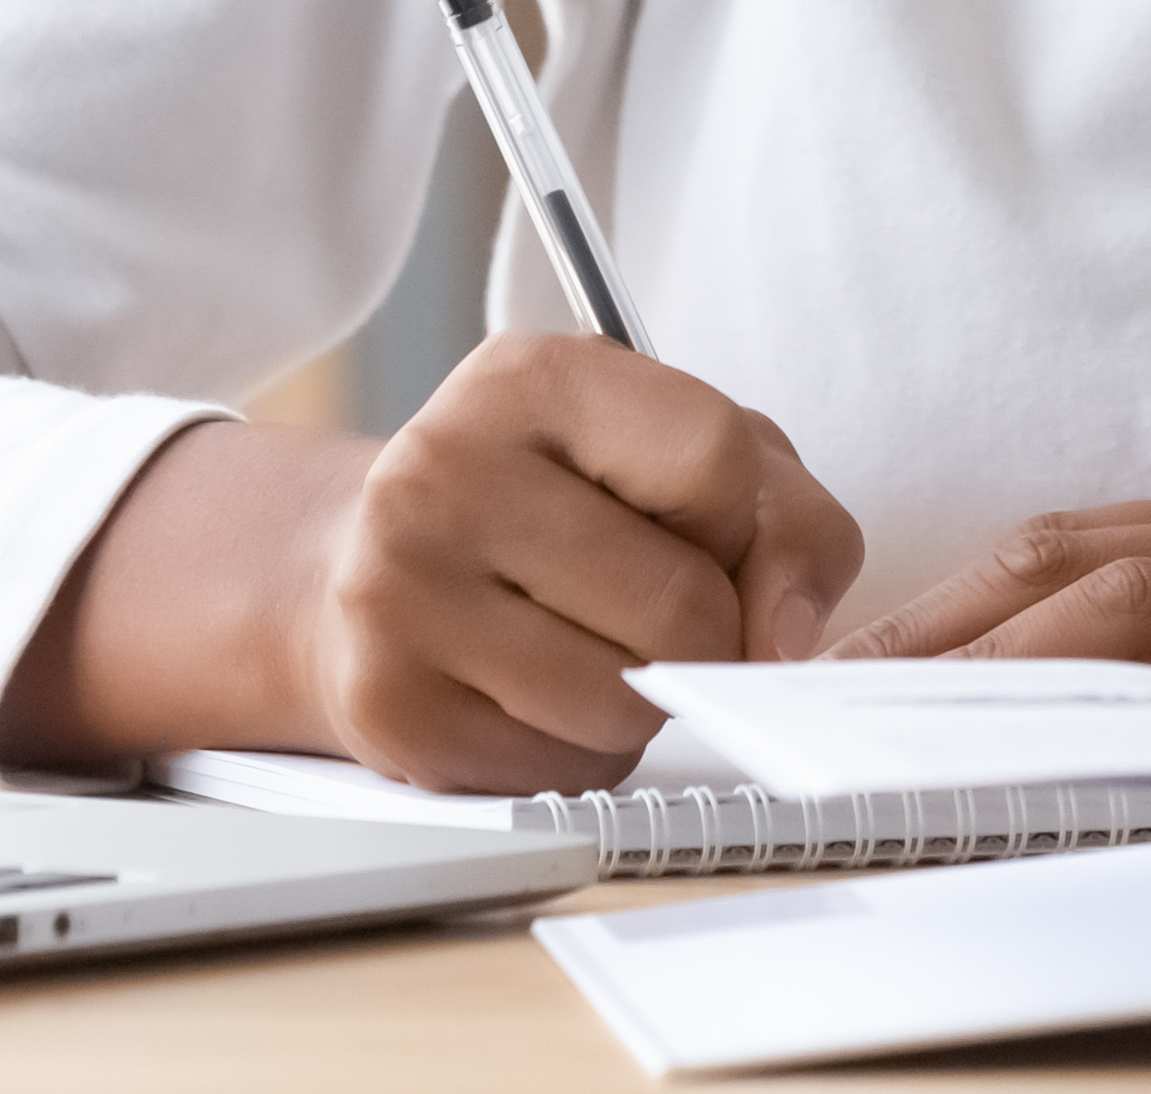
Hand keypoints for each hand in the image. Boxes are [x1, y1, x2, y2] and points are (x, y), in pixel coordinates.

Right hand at [0, 332, 864, 787]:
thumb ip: (787, 525)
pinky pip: (561, 773)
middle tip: (642, 608)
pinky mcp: (389, 709)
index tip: (706, 531)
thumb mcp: (680, 461)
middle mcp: (444, 470)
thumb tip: (789, 640)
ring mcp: (400, 593)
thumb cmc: (557, 506)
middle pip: (683, 608)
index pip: (713, 458)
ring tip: (585, 649)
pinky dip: (576, 752)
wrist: (360, 568)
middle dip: (702, 635)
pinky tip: (530, 696)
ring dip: (640, 704)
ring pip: (627, 708)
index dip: (740, 522)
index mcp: (531, 377)